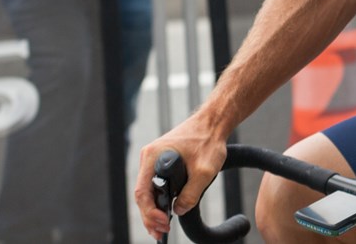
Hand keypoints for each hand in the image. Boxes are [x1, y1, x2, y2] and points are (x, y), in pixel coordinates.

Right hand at [134, 118, 229, 239]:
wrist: (213, 123)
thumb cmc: (208, 140)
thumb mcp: (204, 171)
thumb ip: (191, 193)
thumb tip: (178, 211)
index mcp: (153, 156)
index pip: (142, 191)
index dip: (150, 212)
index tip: (164, 223)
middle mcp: (149, 157)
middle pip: (142, 194)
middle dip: (150, 216)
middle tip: (161, 233)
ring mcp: (154, 159)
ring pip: (147, 191)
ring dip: (153, 211)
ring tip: (161, 228)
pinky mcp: (161, 162)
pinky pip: (154, 185)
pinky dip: (157, 201)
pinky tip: (163, 213)